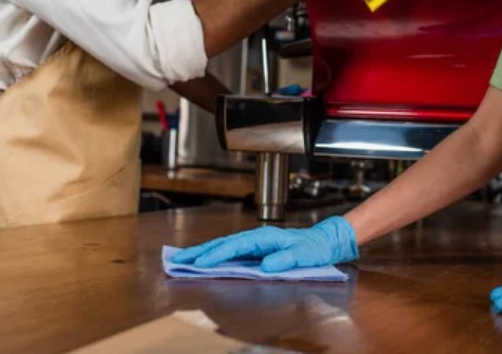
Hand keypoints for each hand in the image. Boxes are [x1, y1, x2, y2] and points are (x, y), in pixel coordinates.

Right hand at [172, 216, 358, 271]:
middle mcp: (256, 237)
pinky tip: (205, 260)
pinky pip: (230, 252)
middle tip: (178, 259)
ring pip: (223, 246)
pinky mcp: (254, 249)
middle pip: (222, 243)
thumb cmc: (313, 248)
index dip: (216, 255)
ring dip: (203, 252)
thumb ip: (285, 259)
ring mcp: (254, 243)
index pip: (234, 246)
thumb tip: (266, 265)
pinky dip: (215, 255)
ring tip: (184, 259)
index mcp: (264, 237)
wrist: (322, 242)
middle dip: (200, 251)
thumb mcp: (303, 255)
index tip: (200, 263)